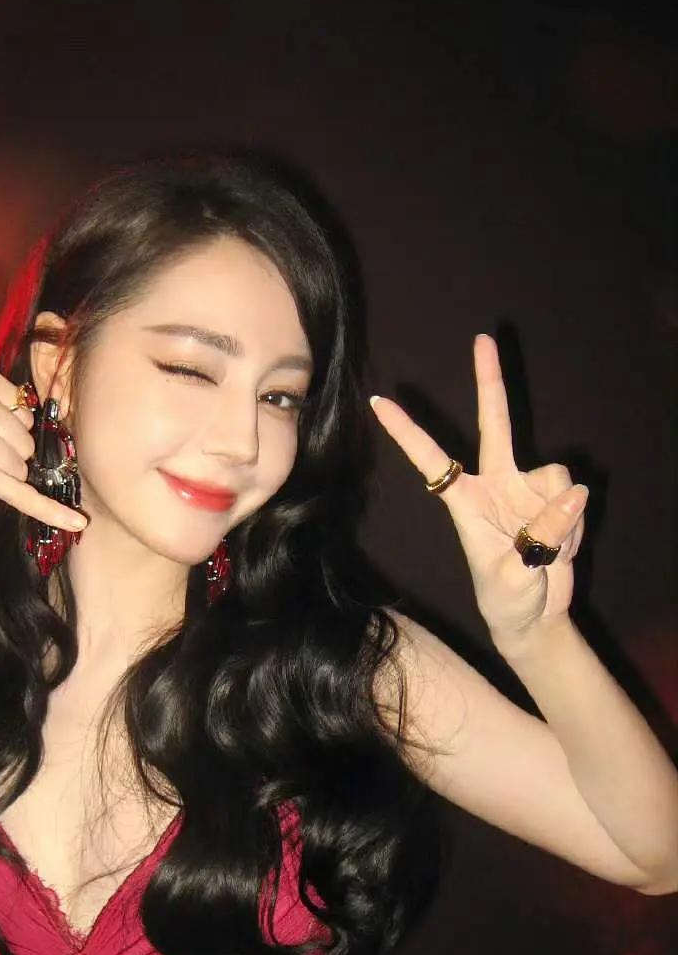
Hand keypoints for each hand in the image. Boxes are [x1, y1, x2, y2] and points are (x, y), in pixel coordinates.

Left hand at [369, 335, 588, 644]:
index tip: (379, 403)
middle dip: (491, 381)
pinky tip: (562, 548)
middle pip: (495, 425)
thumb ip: (540, 539)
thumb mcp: (514, 577)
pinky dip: (575, 525)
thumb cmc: (507, 600)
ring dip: (562, 518)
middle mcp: (494, 485)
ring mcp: (526, 489)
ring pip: (556, 476)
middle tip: (483, 338)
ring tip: (547, 553)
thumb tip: (574, 493)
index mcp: (464, 504)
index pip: (431, 461)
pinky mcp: (555, 499)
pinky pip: (575, 497)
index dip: (407, 433)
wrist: (534, 616)